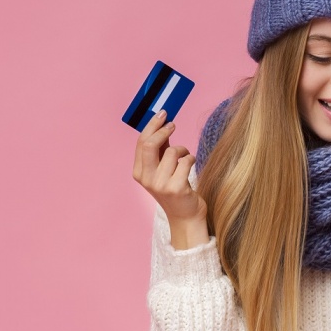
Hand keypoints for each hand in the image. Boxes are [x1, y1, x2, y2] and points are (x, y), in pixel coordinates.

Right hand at [132, 110, 208, 249]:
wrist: (185, 216)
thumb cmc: (175, 188)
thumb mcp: (162, 169)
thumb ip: (159, 150)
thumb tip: (162, 123)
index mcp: (139, 173)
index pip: (141, 143)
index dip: (152, 125)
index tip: (163, 114)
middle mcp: (147, 179)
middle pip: (150, 144)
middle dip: (163, 130)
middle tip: (173, 124)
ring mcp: (161, 185)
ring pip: (172, 151)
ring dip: (183, 150)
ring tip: (185, 157)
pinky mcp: (177, 188)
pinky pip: (186, 161)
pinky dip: (191, 159)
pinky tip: (191, 166)